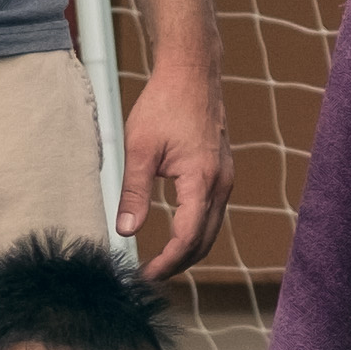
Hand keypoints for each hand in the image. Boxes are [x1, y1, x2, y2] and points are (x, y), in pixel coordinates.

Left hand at [120, 60, 229, 280]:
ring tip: (161, 261)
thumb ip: (134, 193)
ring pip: (212, 229)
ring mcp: (225, 178)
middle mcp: (220, 184)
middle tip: (150, 275)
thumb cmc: (164, 105)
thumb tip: (125, 231)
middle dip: (178, 264)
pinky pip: (213, 213)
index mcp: (201, 180)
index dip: (166, 262)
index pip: (187, 238)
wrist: (193, 74)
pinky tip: (177, 233)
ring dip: (189, 250)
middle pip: (204, 241)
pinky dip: (197, 231)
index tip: (144, 274)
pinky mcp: (221, 173)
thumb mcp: (139, 149)